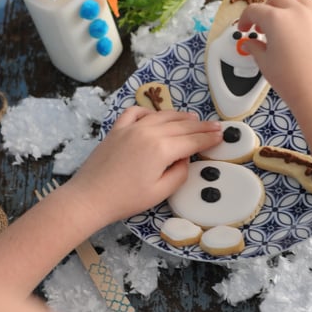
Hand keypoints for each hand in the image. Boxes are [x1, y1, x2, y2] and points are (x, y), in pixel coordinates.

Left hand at [63, 106, 222, 224]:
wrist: (89, 198)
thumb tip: (185, 158)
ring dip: (180, 116)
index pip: (193, 140)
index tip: (221, 135)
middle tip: (215, 126)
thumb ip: (179, 173)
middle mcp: (148, 132)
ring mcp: (131, 128)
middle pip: (181, 125)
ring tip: (193, 118)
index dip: (209, 138)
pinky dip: (150, 111)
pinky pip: (136, 112)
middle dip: (201, 126)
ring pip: (162, 115)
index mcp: (161, 149)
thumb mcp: (160, 192)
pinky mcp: (117, 130)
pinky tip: (156, 116)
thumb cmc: (125, 199)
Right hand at [236, 0, 311, 117]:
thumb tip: (249, 43)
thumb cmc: (291, 81)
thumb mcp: (265, 64)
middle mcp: (297, 12)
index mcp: (276, 19)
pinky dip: (305, 14)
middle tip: (261, 26)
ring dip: (287, 6)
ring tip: (283, 23)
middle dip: (266, 9)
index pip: (254, 10)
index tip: (244, 28)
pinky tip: (301, 29)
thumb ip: (255, 48)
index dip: (245, 19)